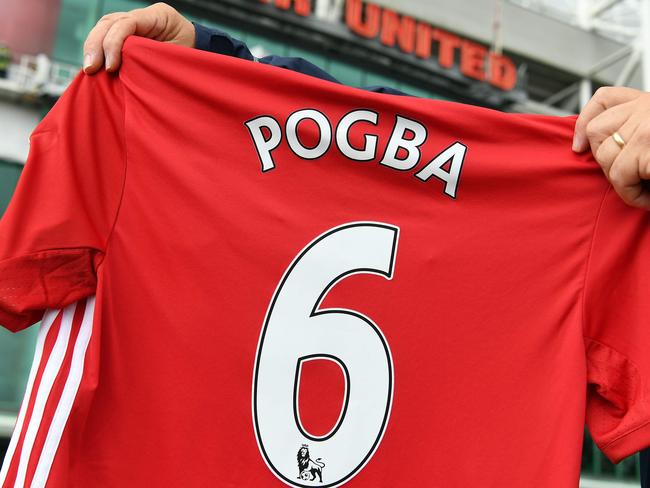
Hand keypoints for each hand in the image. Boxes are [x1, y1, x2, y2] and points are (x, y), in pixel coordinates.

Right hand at [83, 2, 194, 73]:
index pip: (126, 23)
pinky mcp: (128, 36)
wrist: (200, 56)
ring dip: (93, 47)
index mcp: (158, 16)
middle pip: (109, 22)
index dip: (114, 44)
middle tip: (91, 68)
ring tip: (89, 69)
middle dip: (96, 45)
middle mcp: (142, 16)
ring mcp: (134, 24)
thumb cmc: (193, 59)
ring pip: (104, 27)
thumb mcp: (177, 60)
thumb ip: (153, 60)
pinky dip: (98, 51)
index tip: (111, 67)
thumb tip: (122, 70)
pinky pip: (107, 37)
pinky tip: (93, 66)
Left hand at [573, 86, 649, 209]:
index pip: (606, 99)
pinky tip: (649, 199)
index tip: (578, 146)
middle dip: (606, 162)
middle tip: (632, 180)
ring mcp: (647, 126)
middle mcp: (647, 108)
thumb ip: (636, 130)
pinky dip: (631, 194)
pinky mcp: (649, 147)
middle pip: (598, 131)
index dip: (584, 123)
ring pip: (605, 156)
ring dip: (620, 181)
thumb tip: (588, 146)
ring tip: (643, 191)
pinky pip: (620, 177)